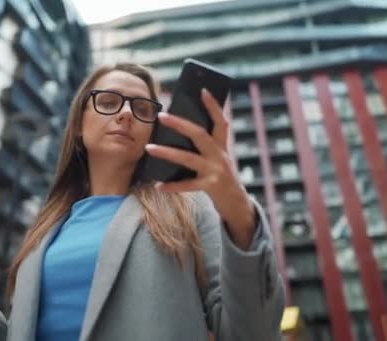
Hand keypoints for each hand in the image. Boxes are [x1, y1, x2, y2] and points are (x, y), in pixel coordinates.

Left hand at [144, 89, 255, 248]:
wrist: (237, 203)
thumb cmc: (220, 177)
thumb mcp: (217, 159)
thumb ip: (205, 147)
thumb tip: (179, 133)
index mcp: (222, 146)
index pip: (220, 121)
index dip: (213, 106)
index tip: (202, 90)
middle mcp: (220, 155)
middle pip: (199, 134)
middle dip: (180, 124)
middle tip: (162, 116)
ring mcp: (216, 171)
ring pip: (188, 158)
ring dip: (167, 153)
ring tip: (149, 148)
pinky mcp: (211, 187)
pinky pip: (187, 185)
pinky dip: (172, 186)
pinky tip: (158, 185)